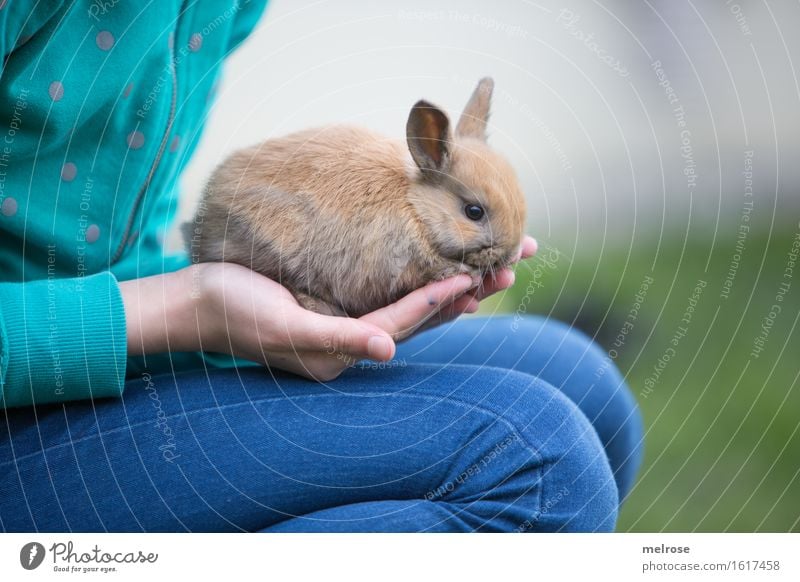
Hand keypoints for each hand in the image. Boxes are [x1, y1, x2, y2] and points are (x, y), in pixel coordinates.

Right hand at [119, 236, 536, 381]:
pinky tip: (444, 267)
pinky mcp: (341, 305)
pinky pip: (391, 295)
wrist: (198, 302)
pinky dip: (423, 281)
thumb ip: (337, 338)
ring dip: (456, 286)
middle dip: (468, 292)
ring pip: (414, 305)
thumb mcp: (284, 324)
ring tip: (496, 266)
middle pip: (422, 316)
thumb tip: (387, 350)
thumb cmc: (235, 312)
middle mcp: (353, 342)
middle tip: (513, 265)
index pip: (403, 322)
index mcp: (343, 352)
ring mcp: (349, 324)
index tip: (475, 275)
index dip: (439, 298)